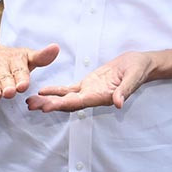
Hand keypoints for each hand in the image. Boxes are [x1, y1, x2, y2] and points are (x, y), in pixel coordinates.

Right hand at [0, 33, 58, 102]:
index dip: (22, 77)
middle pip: (4, 78)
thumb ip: (41, 57)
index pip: (20, 70)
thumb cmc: (8, 59)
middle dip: (7, 85)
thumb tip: (57, 47)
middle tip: (10, 92)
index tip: (23, 84)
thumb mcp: (25, 57)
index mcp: (15, 62)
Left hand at [27, 51, 152, 111]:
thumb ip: (125, 90)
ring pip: (65, 98)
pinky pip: (69, 89)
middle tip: (30, 106)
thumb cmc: (139, 69)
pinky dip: (56, 91)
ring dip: (48, 100)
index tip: (47, 107)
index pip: (79, 102)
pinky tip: (43, 91)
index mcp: (102, 97)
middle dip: (49, 105)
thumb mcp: (133, 77)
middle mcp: (93, 97)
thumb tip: (118, 103)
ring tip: (30, 103)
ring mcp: (89, 91)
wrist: (141, 64)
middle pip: (67, 104)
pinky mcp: (88, 84)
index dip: (62, 105)